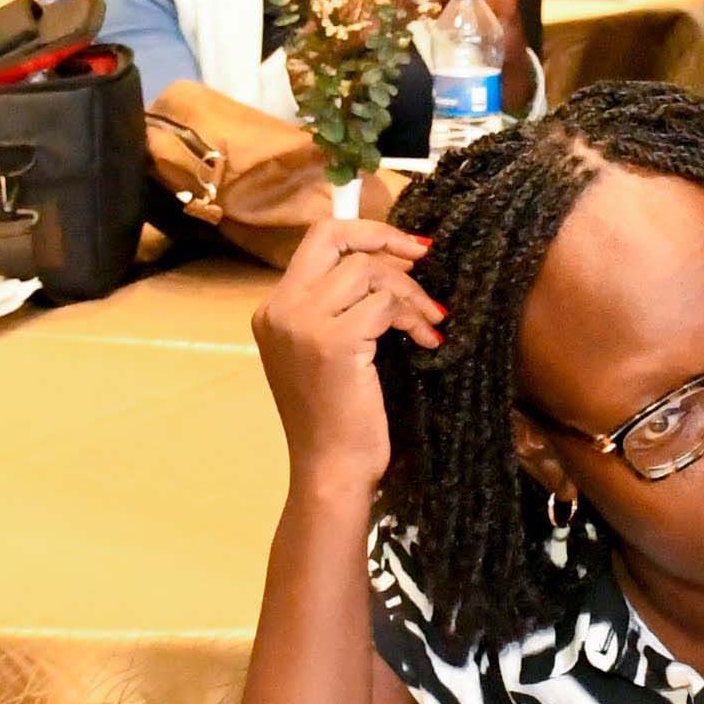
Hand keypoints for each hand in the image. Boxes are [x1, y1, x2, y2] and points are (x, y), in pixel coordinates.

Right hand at [250, 218, 440, 499]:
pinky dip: (414, 318)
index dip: (365, 234)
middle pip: (332, 236)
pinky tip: (428, 342)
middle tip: (424, 256)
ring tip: (430, 322)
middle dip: (385, 237)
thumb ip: (342, 307)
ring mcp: (302, 323)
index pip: (318, 242)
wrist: (331, 469)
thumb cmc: (338, 419)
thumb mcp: (329, 352)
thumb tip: (393, 260)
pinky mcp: (333, 341)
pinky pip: (385, 304)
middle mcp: (279, 309)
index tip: (406, 249)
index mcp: (273, 310)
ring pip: (368, 270)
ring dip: (410, 292)